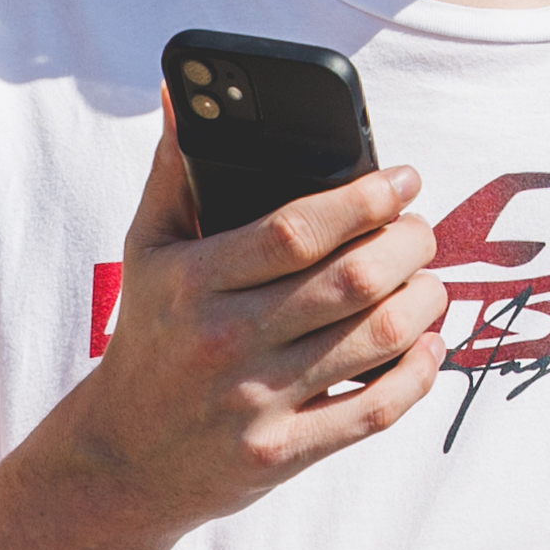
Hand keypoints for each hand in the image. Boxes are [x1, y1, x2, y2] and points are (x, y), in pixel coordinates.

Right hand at [53, 116, 445, 531]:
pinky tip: (427, 343)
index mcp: (193, 281)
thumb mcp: (147, 250)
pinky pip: (374, 411)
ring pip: (375, 340)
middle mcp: (226, 340)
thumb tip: (179, 91)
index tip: (404, 180)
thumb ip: (173, 170)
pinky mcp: (281, 453)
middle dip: (409, 245)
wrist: (120, 457)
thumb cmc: (148, 337)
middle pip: (352, 280)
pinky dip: (417, 372)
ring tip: (429, 280)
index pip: (298, 230)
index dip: (366, 199)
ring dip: (424, 301)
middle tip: (420, 230)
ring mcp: (256, 402)